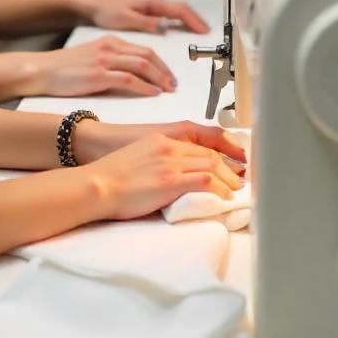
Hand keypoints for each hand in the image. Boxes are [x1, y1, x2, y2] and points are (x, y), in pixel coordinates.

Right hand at [34, 36, 177, 97]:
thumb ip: (112, 60)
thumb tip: (132, 74)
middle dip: (165, 71)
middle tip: (174, 84)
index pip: (144, 49)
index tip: (169, 75)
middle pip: (148, 55)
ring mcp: (104, 60)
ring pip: (141, 65)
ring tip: (167, 90)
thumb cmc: (64, 68)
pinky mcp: (98, 74)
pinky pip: (128, 79)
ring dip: (159, 78)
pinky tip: (152, 93)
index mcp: (110, 41)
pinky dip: (144, 86)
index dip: (161, 63)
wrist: (41, 70)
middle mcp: (110, 47)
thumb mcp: (92, 56)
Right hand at [81, 132, 244, 220]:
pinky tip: (225, 197)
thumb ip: (157, 162)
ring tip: (236, 191)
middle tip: (240, 179)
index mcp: (160, 140)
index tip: (229, 165)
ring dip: (228, 180)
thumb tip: (170, 179)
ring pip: (211, 165)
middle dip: (228, 167)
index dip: (218, 155)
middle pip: (209, 154)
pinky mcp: (171, 181)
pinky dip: (220, 189)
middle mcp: (169, 147)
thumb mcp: (136, 159)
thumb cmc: (110, 177)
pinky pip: (205, 181)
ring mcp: (171, 163)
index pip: (198, 145)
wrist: (97, 184)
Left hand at [85, 0, 208, 35]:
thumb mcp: (125, 19)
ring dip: (191, 20)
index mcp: (152, 3)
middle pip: (183, 9)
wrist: (96, 7)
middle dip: (197, 20)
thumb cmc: (108, 12)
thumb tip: (164, 27)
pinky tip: (184, 29)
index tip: (203, 31)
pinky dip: (182, 21)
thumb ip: (146, 22)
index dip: (194, 21)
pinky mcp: (150, 11)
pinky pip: (172, 14)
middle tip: (208, 33)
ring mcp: (154, 6)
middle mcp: (156, 2)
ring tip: (201, 32)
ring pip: (179, 11)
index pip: (180, 10)